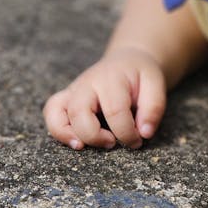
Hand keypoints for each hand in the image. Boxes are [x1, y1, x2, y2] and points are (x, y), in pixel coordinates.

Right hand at [43, 48, 166, 149]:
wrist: (127, 61)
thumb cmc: (141, 76)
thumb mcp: (156, 84)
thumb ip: (154, 108)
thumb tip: (144, 133)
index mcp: (111, 78)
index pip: (115, 111)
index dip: (127, 133)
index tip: (138, 141)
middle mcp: (87, 83)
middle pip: (80, 112)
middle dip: (96, 136)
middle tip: (113, 144)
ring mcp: (74, 90)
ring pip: (56, 112)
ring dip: (68, 134)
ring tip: (83, 146)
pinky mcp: (66, 98)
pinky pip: (51, 112)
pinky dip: (57, 129)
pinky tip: (75, 141)